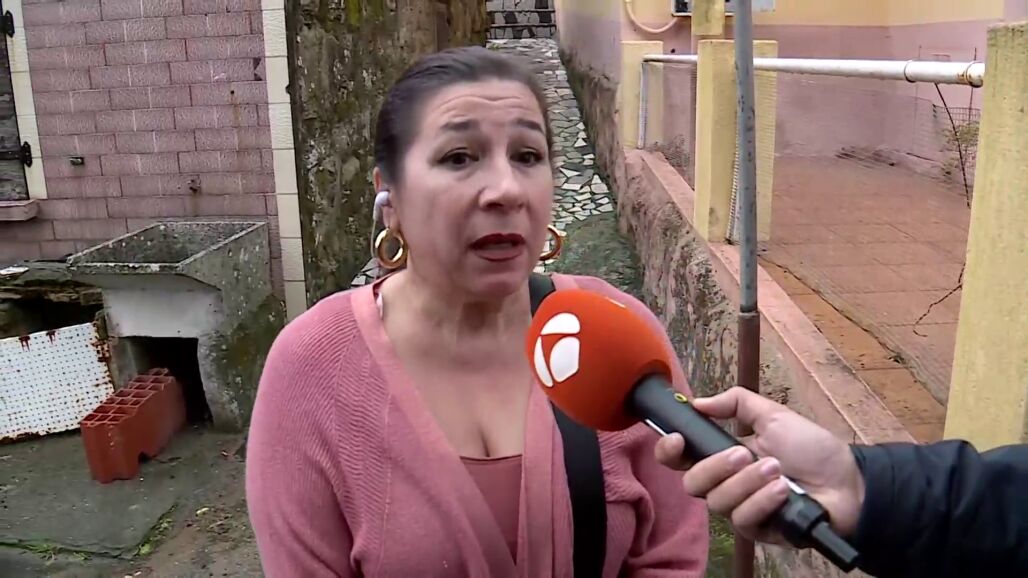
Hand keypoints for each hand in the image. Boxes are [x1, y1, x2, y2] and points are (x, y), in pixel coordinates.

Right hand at [654, 387, 865, 544]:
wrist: (848, 480)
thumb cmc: (811, 448)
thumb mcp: (773, 415)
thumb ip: (735, 403)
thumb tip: (698, 401)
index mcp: (723, 456)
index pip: (681, 459)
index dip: (669, 451)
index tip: (677, 438)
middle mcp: (726, 484)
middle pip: (692, 484)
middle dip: (716, 467)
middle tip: (744, 453)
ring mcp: (741, 509)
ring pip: (718, 502)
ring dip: (748, 483)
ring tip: (777, 469)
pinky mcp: (758, 530)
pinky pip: (744, 519)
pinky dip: (762, 500)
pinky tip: (783, 490)